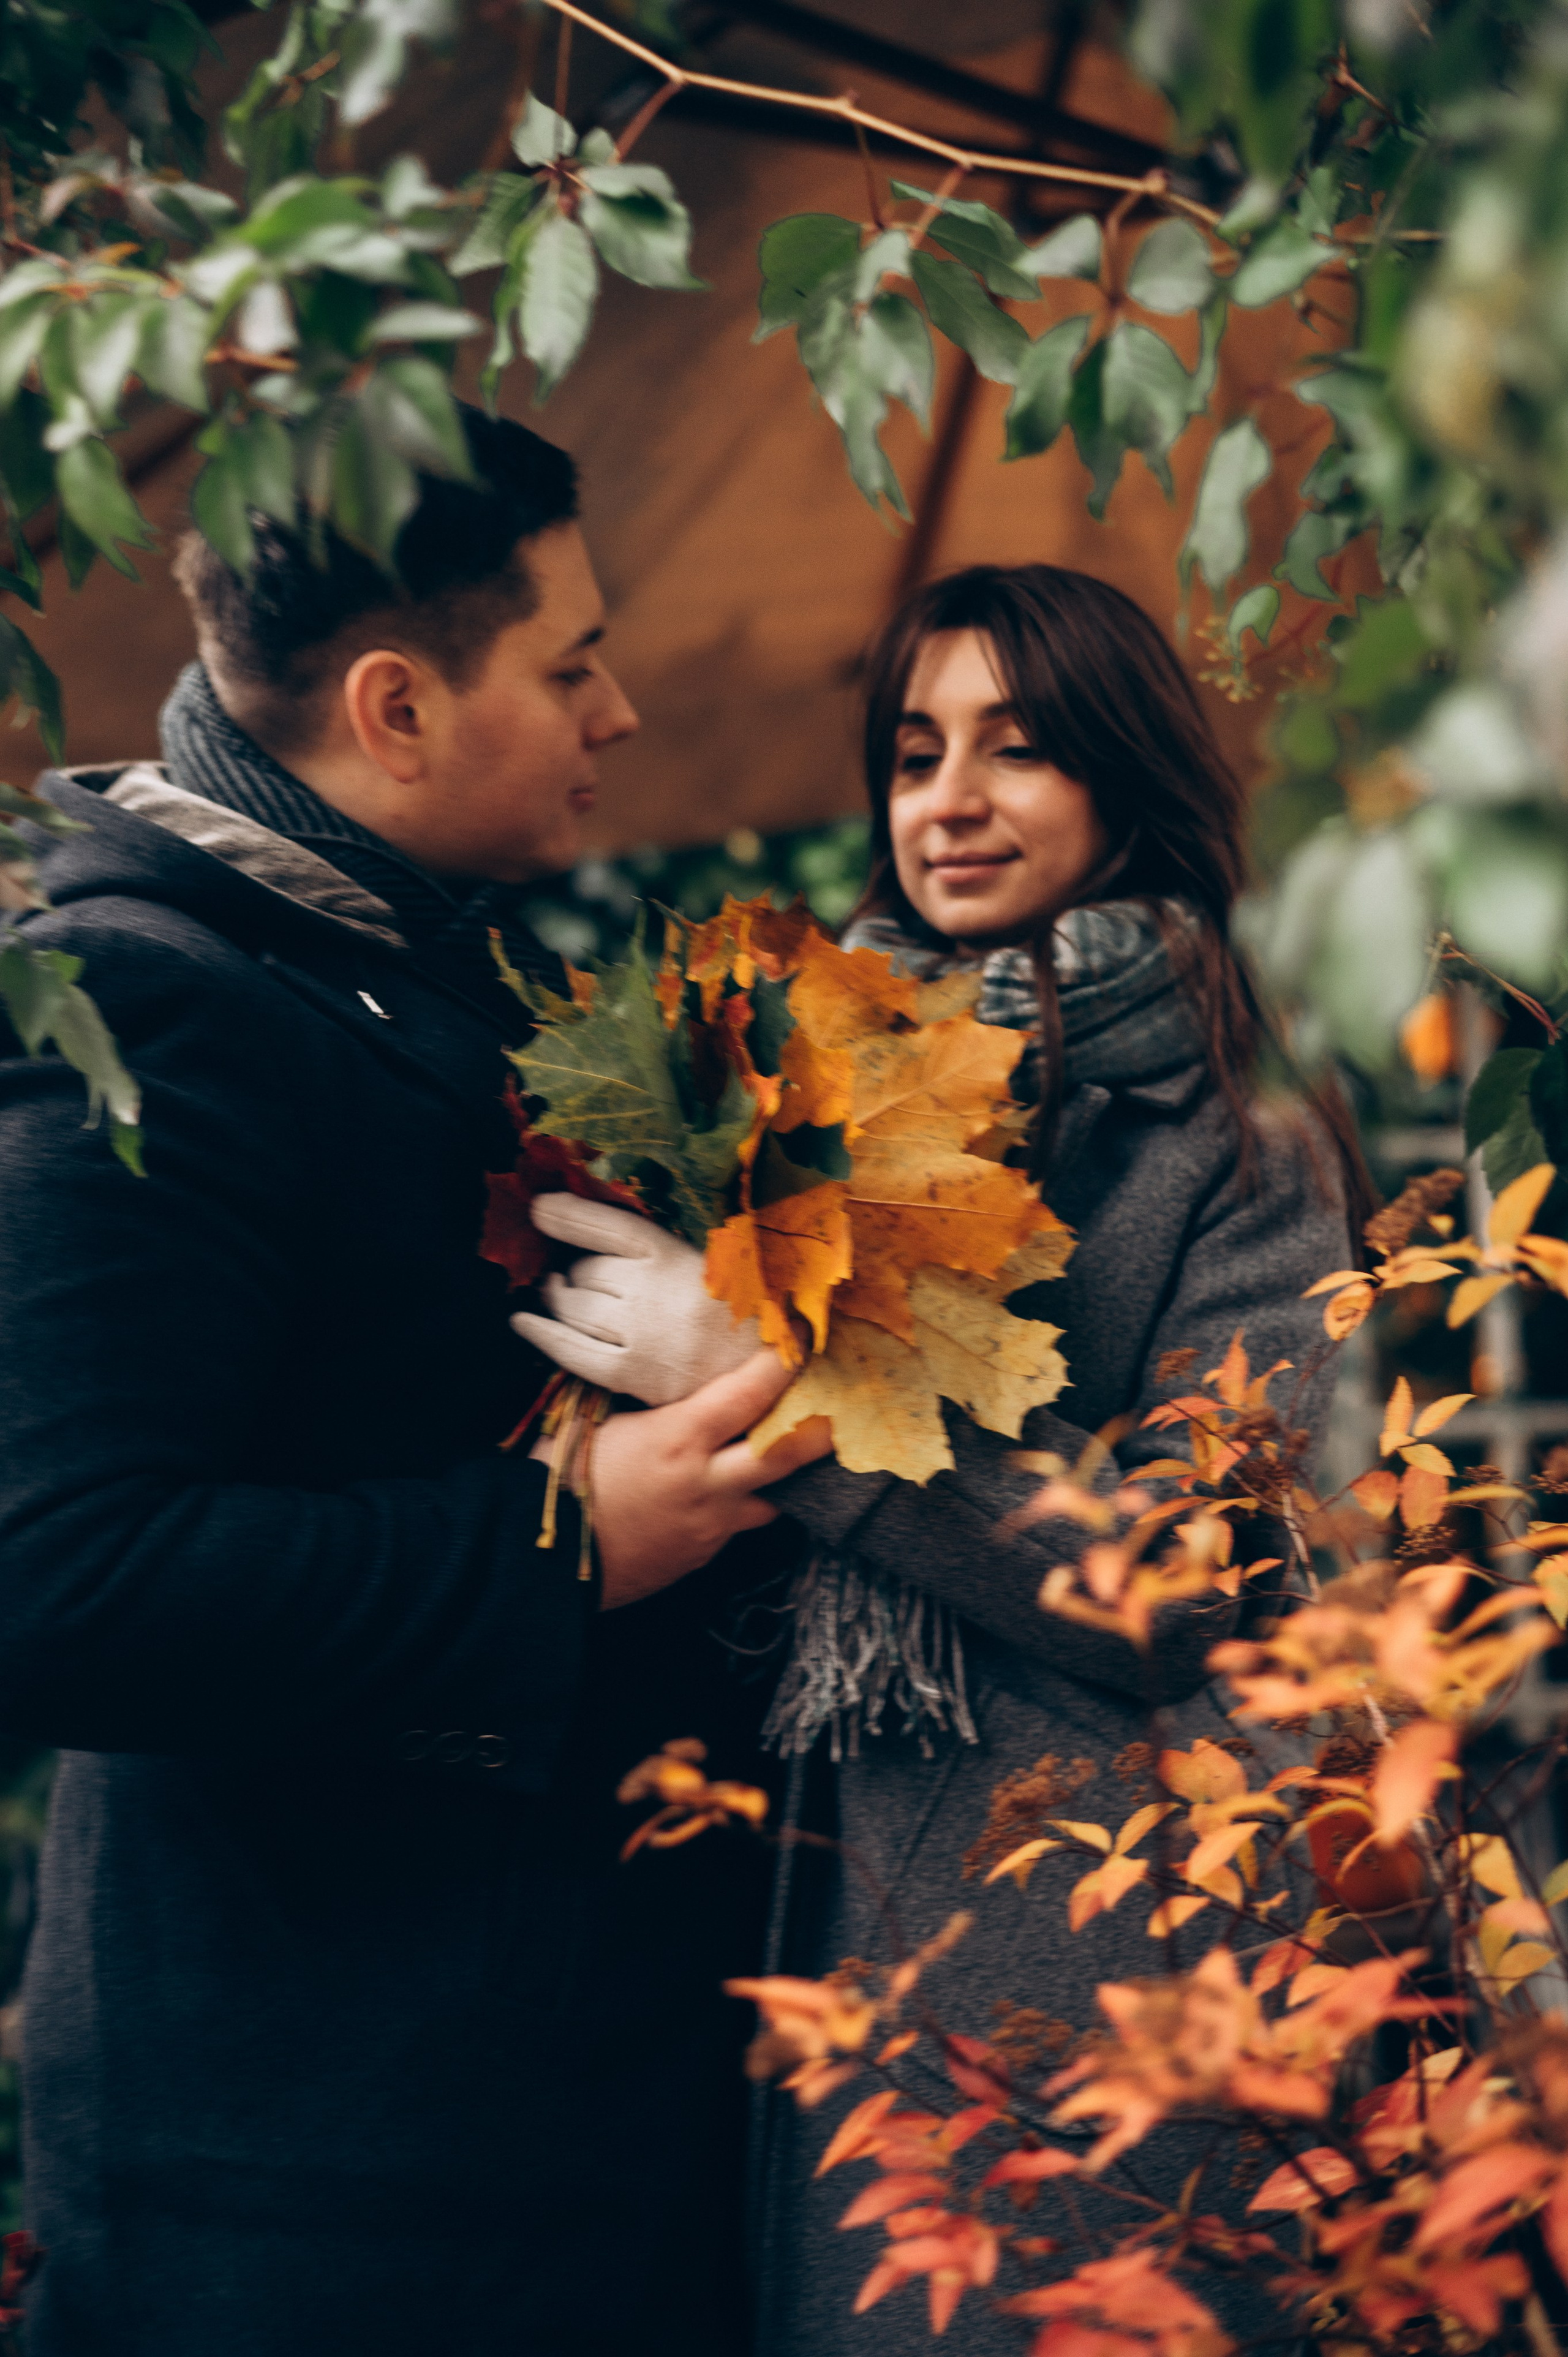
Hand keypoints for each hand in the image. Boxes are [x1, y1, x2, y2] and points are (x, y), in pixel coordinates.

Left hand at [511, 1193, 759, 1404]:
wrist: (770, 1372)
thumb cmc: (736, 1311)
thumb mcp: (706, 1262)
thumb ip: (658, 1247)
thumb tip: (590, 1223)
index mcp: (675, 1256)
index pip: (607, 1226)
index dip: (568, 1214)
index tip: (539, 1207)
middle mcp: (651, 1292)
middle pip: (585, 1269)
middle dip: (576, 1269)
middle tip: (581, 1273)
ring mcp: (639, 1335)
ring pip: (573, 1304)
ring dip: (558, 1295)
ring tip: (558, 1290)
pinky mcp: (631, 1375)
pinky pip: (570, 1349)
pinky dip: (541, 1332)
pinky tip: (523, 1321)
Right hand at [537, 1350, 828, 1610]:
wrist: (541, 1564)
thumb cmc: (557, 1480)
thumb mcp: (596, 1423)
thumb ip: (643, 1401)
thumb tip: (667, 1372)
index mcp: (677, 1440)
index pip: (750, 1393)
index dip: (783, 1361)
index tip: (801, 1334)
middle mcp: (706, 1484)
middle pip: (788, 1454)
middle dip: (825, 1427)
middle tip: (848, 1403)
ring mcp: (710, 1526)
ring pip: (773, 1499)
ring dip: (784, 1475)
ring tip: (794, 1451)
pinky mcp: (702, 1555)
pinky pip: (736, 1525)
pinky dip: (741, 1504)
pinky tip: (732, 1489)